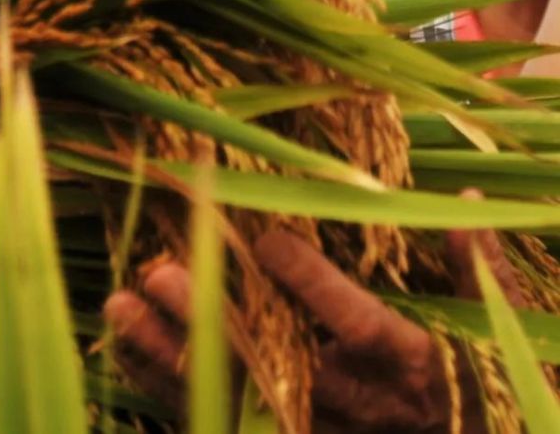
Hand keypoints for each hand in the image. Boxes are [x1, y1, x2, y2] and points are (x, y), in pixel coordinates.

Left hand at [105, 219, 525, 432]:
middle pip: (274, 363)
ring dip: (170, 352)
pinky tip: (123, 340)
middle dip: (213, 319)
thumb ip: (474, 268)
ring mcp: (309, 425)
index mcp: (406, 366)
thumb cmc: (472, 382)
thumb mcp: (489, 328)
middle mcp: (352, 403)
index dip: (315, 288)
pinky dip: (164, 381)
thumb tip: (458, 198)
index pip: (357, 328)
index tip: (270, 242)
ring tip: (120, 303)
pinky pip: (215, 415)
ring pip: (232, 393)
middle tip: (160, 271)